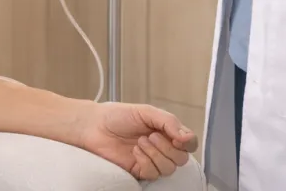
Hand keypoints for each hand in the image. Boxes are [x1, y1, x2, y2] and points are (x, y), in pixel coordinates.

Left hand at [77, 102, 197, 180]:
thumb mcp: (147, 112)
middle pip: (182, 159)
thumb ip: (169, 122)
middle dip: (168, 148)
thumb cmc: (119, 115)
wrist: (95, 125)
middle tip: (151, 135)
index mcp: (167, 131)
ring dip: (156, 154)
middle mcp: (162, 147)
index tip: (177, 137)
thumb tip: (187, 137)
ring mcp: (151, 160)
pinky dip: (146, 161)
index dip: (188, 142)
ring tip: (141, 141)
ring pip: (169, 168)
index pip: (190, 143)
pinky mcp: (139, 171)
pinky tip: (135, 151)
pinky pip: (153, 174)